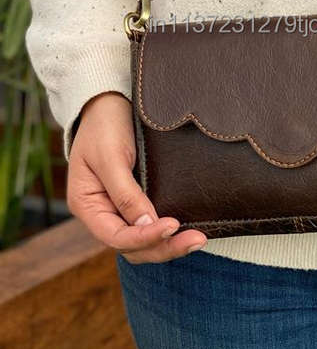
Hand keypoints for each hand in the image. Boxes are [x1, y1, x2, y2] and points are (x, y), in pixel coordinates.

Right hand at [67, 91, 207, 262]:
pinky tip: (186, 230)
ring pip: (143, 241)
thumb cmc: (104, 126)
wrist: (109, 102)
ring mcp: (119, 209)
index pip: (116, 237)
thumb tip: (145, 226)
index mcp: (87, 206)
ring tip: (197, 239)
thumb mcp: (111, 158)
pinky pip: (149, 225)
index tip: (172, 225)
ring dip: (168, 244)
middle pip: (132, 246)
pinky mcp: (136, 200)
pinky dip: (166, 232)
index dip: (145, 238)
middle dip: (164, 246)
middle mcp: (103, 213)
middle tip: (197, 239)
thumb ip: (126, 194)